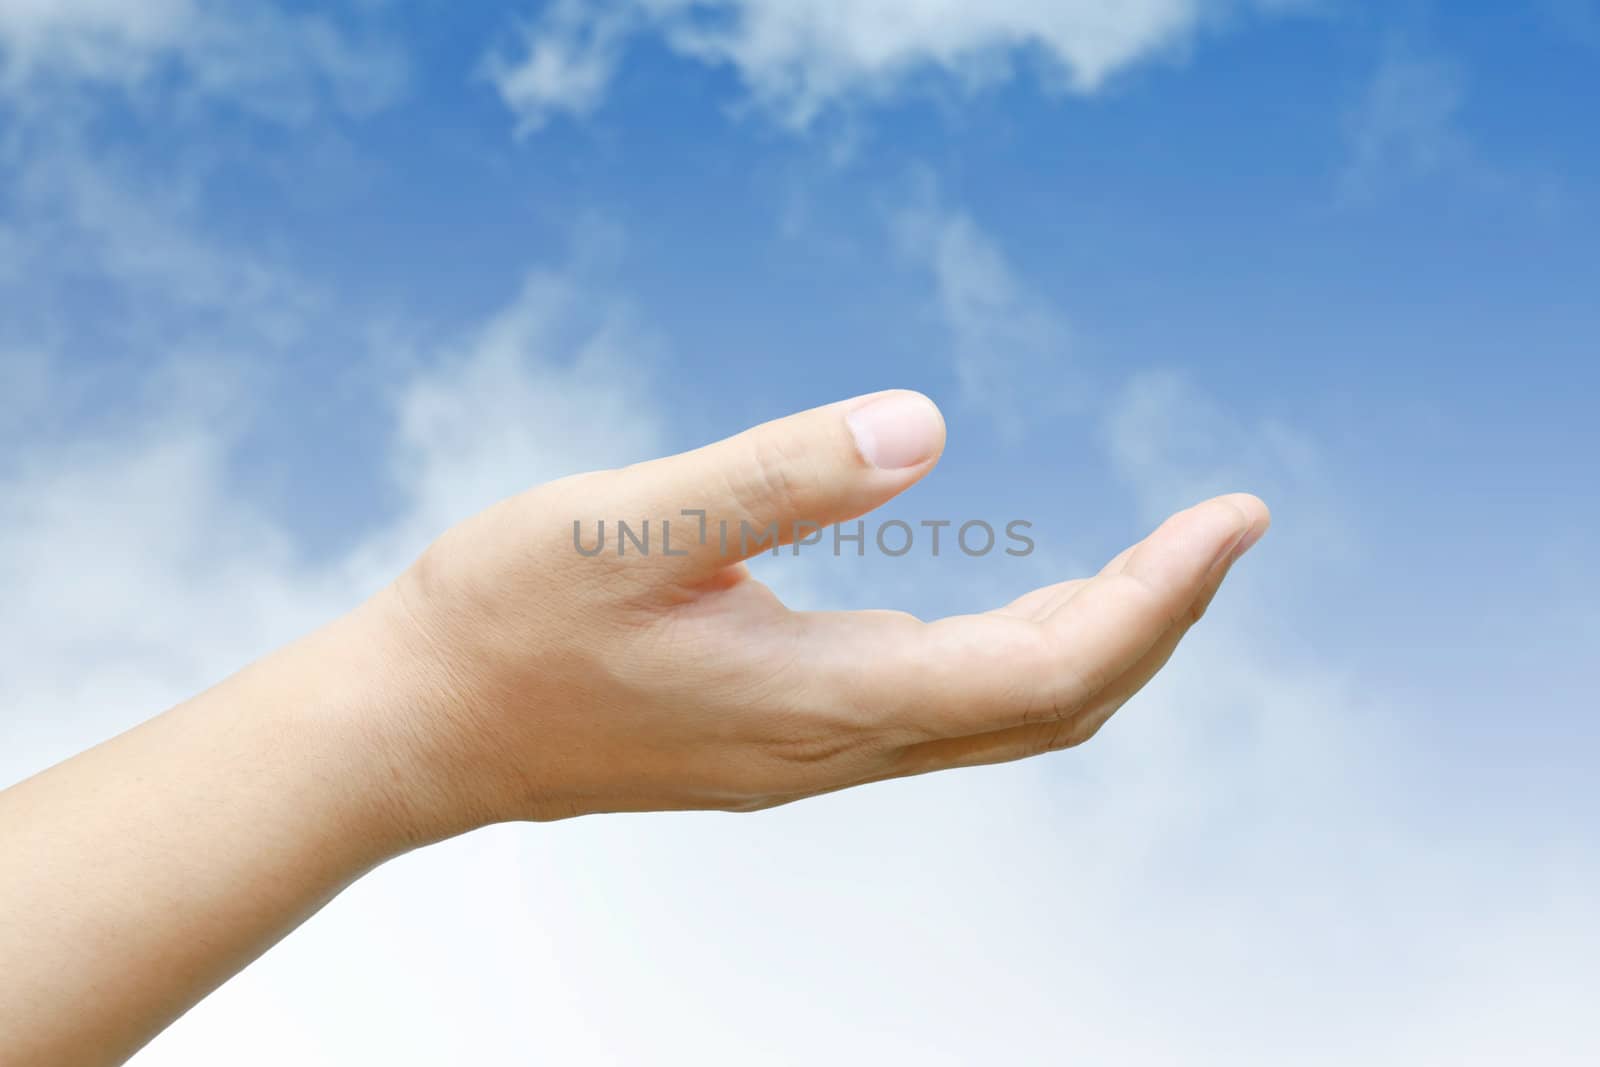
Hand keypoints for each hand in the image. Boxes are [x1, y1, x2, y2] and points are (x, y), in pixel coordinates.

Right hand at [372, 391, 1268, 835]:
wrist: (417, 732)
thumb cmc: (503, 623)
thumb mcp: (627, 526)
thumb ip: (777, 476)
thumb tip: (925, 425)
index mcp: (823, 701)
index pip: (1049, 672)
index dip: (1157, 601)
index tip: (1232, 519)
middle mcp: (838, 746)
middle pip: (1050, 707)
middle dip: (1155, 621)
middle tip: (1222, 526)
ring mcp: (812, 753)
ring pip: (1001, 716)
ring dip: (1093, 641)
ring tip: (1156, 559)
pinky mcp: (783, 736)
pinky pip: (942, 710)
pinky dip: (1016, 656)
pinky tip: (1020, 607)